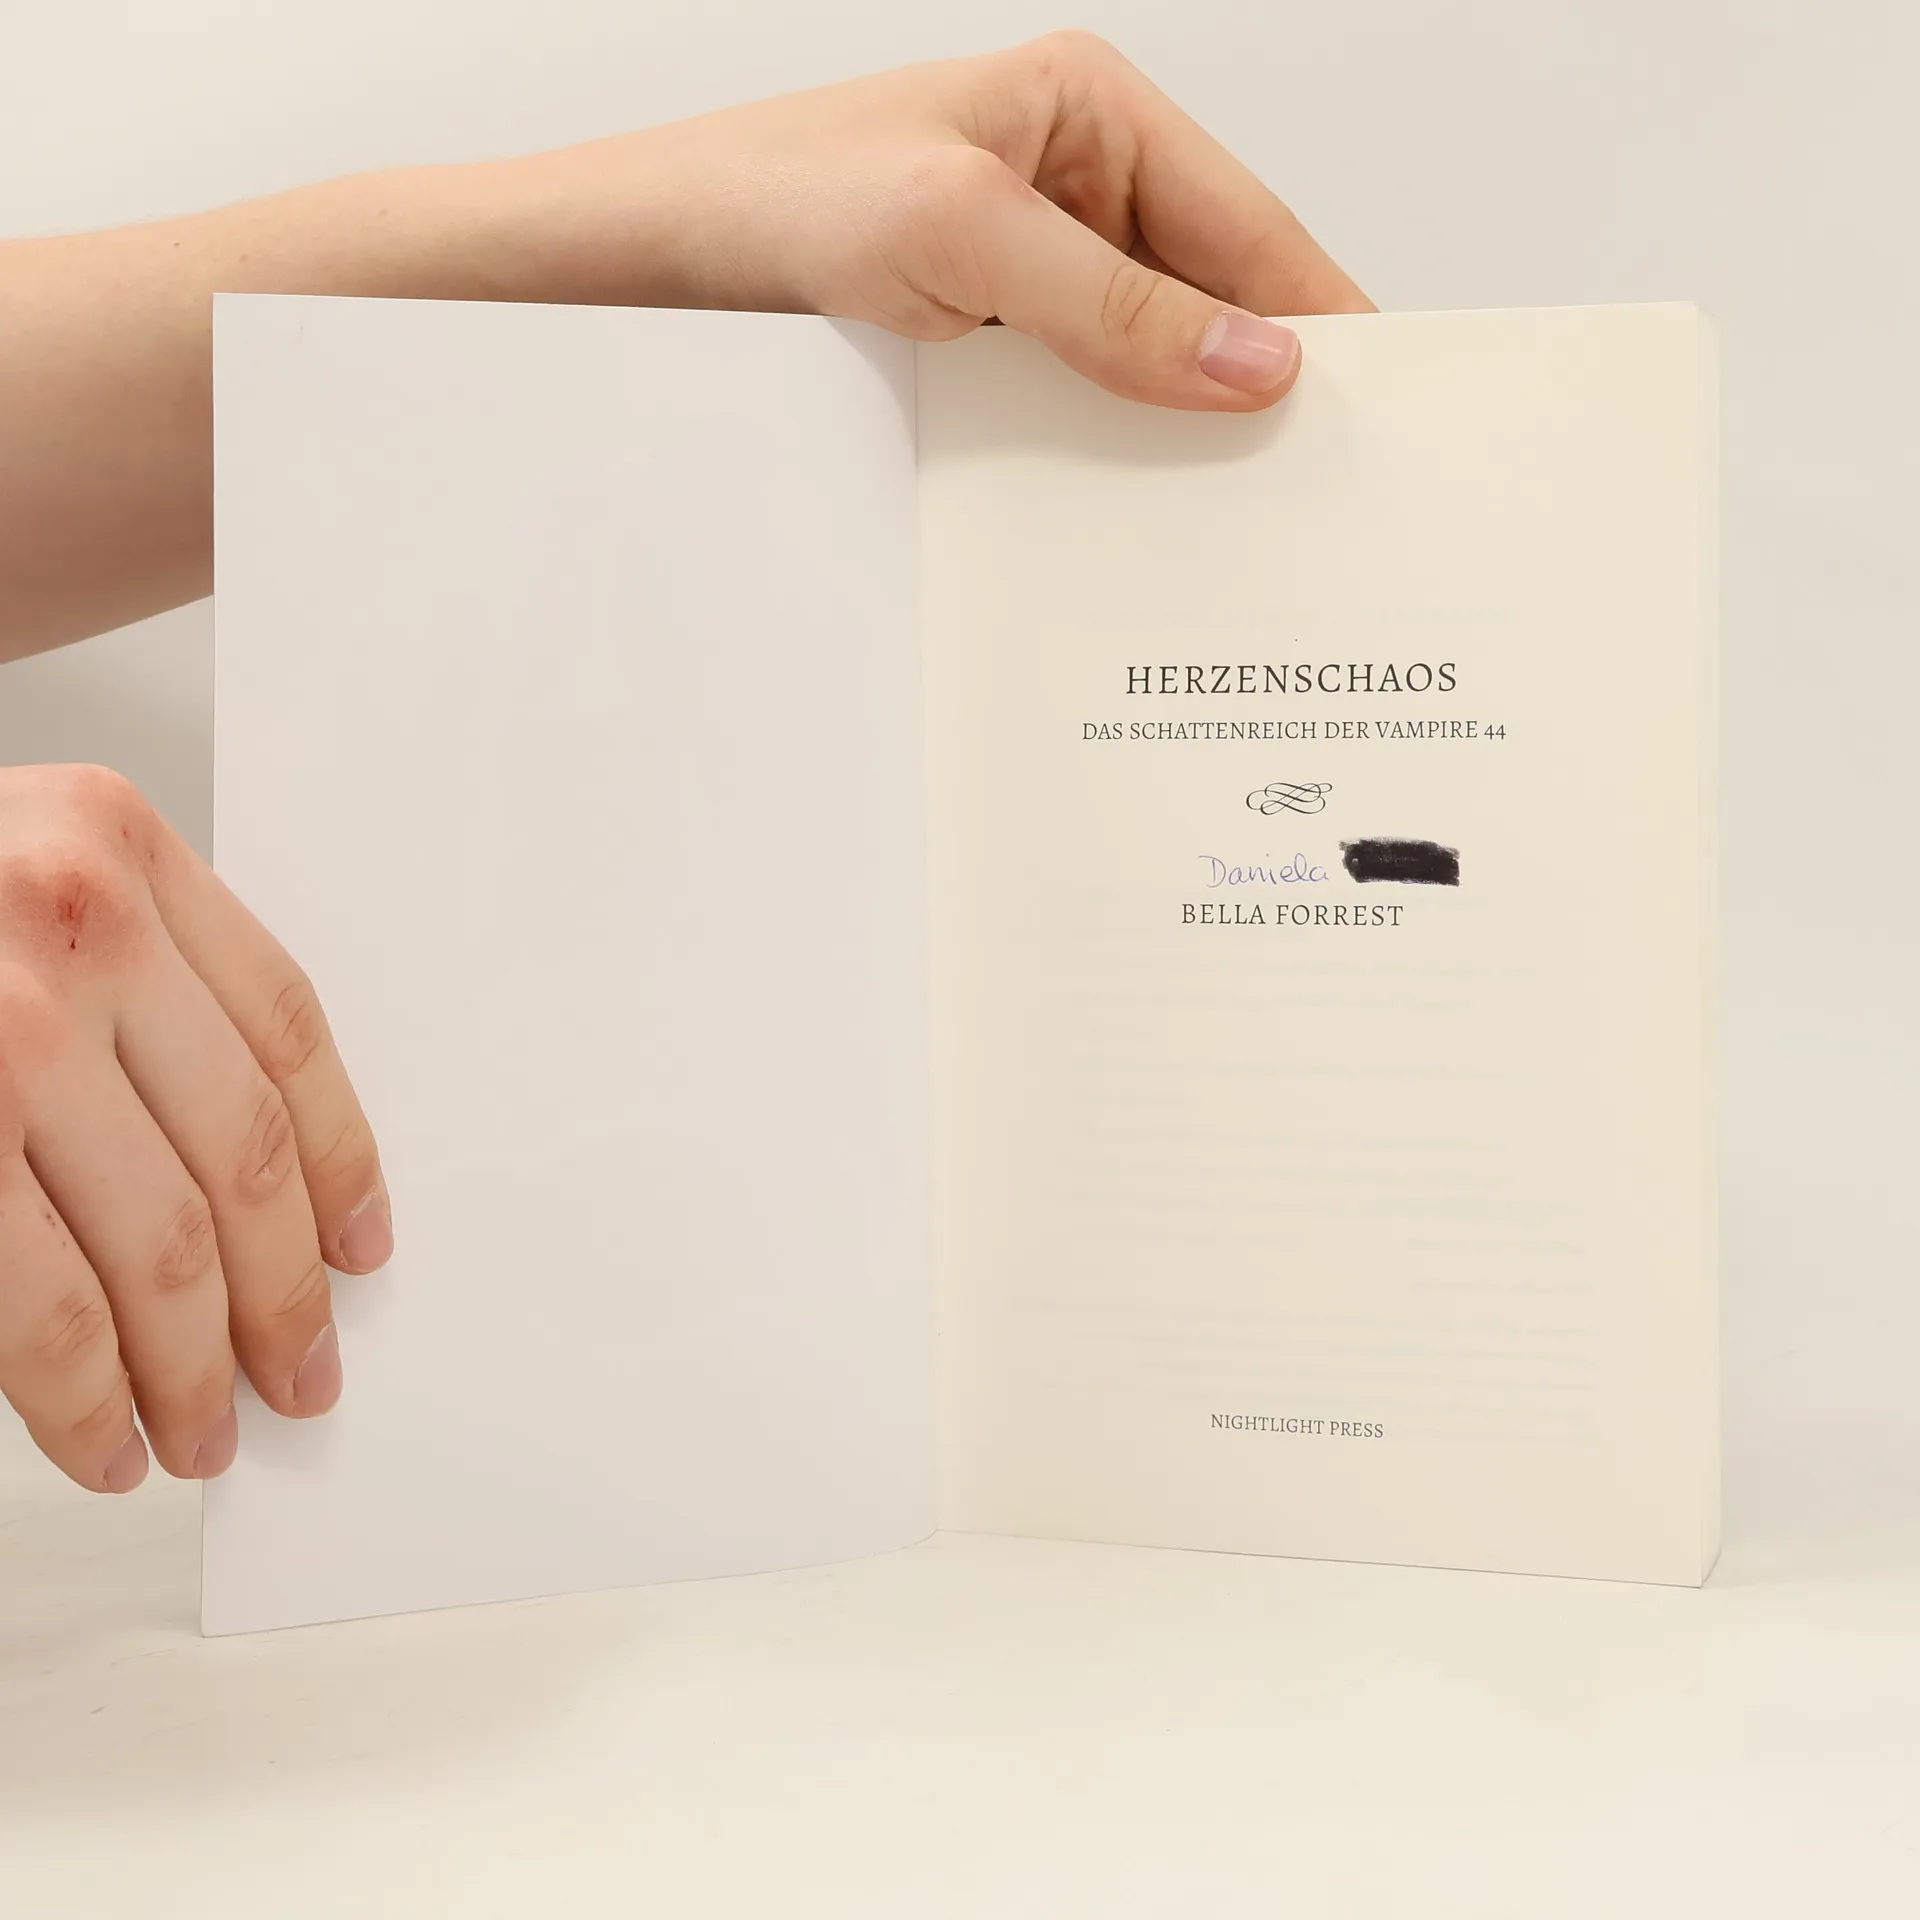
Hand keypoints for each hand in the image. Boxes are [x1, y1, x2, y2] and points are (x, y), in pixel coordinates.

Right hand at [0, 766, 389, 1491]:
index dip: (339, 1158)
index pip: (288, 1032)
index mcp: (114, 844)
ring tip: (200, 1433)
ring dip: (189, 1367)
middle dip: (280, 1294)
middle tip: (298, 1376)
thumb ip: (123, 978)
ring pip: (154, 1245)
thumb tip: (252, 1184)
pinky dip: (80, 1393)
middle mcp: (69, 926)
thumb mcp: (8, 868)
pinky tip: (101, 1437)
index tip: (361, 1248)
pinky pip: (34, 1301)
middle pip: (237, 1154)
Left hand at [501, 31, 1370, 408]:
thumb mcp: (966, 241)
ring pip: (1150, 346)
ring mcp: (1033, 253)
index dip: (1317, 315)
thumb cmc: (783, 196)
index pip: (1246, 226)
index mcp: (1091, 110)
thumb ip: (1116, 307)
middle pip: (1209, 291)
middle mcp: (1074, 178)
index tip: (1381, 399)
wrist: (652, 254)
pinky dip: (1114, 433)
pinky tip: (1133, 492)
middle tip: (1315, 477)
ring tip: (1239, 503)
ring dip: (1183, 418)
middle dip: (1257, 379)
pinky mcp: (991, 320)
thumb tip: (1256, 366)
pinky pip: (1083, 381)